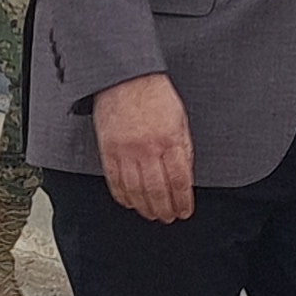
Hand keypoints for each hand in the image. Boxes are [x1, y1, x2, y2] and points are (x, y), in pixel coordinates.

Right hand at [93, 73, 196, 222]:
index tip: (185, 211)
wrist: (125, 77)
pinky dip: (122, 196)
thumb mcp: (180, 119)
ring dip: (145, 207)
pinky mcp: (108, 150)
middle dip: (165, 209)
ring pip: (136, 190)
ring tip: (151, 214)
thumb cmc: (154, 94)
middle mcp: (148, 149)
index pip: (180, 181)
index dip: (183, 201)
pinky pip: (115, 181)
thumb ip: (184, 148)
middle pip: (158, 191)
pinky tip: (129, 202)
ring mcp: (126, 151)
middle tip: (168, 218)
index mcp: (169, 140)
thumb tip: (186, 174)